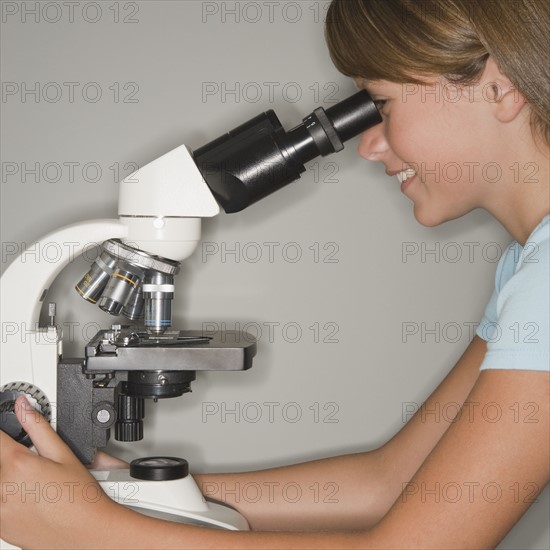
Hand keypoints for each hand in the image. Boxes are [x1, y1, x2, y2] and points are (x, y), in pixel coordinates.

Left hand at [0, 396, 124, 548]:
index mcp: (17, 464)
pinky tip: (26, 497)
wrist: (85, 535)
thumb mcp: (63, 454)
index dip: (2, 432)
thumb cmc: (79, 497)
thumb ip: (38, 426)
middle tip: (29, 463)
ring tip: (29, 482)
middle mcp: (0, 487)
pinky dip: (6, 493)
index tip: (5, 432)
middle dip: (8, 456)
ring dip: (7, 475)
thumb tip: (23, 405)